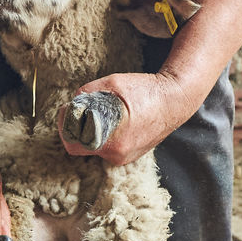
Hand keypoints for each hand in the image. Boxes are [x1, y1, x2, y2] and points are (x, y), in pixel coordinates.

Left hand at [57, 71, 196, 165]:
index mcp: (113, 142)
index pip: (73, 145)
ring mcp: (125, 158)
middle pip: (83, 147)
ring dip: (90, 132)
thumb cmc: (146, 90)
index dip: (65, 127)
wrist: (176, 100)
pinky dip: (104, 136)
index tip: (67, 111)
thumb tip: (73, 100)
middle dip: (77, 128)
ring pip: (95, 148)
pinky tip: (110, 121)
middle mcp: (118, 155)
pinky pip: (108, 149)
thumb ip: (88, 91)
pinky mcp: (130, 156)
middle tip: (78, 110)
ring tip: (96, 114)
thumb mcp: (113, 83)